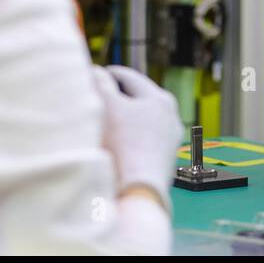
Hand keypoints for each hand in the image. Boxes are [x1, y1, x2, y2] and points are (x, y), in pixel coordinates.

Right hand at [91, 65, 184, 212]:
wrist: (138, 191)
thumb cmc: (123, 145)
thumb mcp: (107, 107)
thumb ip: (100, 84)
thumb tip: (96, 71)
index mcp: (160, 98)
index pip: (129, 77)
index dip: (108, 73)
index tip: (92, 74)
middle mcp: (171, 117)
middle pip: (138, 99)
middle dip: (116, 97)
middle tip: (96, 97)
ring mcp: (170, 140)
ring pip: (141, 121)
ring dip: (123, 119)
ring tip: (103, 122)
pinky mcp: (164, 160)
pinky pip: (143, 141)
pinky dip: (129, 138)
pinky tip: (115, 145)